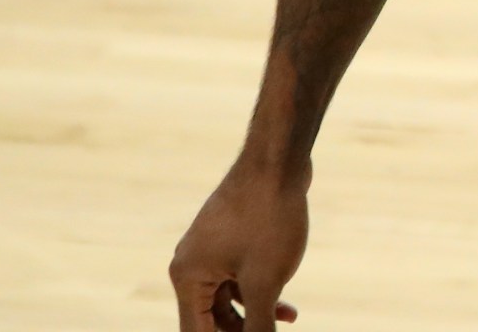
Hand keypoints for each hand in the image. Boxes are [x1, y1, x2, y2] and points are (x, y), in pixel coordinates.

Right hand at [170, 160, 308, 331]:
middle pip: (211, 319)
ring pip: (228, 299)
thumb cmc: (268, 220)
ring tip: (289, 318)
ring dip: (256, 313)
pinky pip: (239, 277)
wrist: (278, 163)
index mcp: (188, 277)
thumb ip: (259, 326)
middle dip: (241, 331)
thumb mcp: (266, 282)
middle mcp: (191, 264)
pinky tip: (287, 304)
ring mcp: (210, 249)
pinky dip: (259, 291)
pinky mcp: (230, 236)